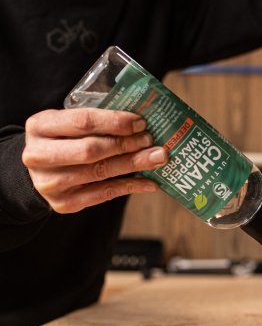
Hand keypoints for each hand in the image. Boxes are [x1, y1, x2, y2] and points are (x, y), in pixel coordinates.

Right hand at [22, 108, 168, 213]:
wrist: (40, 172)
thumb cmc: (62, 141)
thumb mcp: (68, 124)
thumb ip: (96, 121)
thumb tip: (141, 124)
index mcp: (40, 127)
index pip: (83, 122)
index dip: (115, 122)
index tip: (140, 122)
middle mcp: (39, 156)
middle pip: (91, 150)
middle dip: (126, 144)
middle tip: (150, 140)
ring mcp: (50, 183)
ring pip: (100, 172)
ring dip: (133, 164)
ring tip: (157, 158)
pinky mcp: (64, 204)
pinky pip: (104, 194)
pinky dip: (130, 187)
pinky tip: (150, 182)